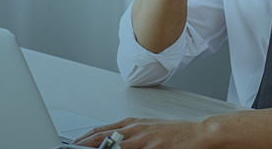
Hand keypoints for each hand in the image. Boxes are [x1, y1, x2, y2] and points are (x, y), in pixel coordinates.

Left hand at [72, 117, 205, 148]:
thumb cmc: (175, 132)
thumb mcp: (147, 128)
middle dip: (84, 146)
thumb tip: (108, 140)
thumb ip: (127, 134)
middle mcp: (135, 130)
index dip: (82, 140)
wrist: (200, 133)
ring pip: (113, 146)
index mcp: (132, 124)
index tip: (72, 146)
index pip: (99, 132)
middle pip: (101, 139)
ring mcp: (143, 141)